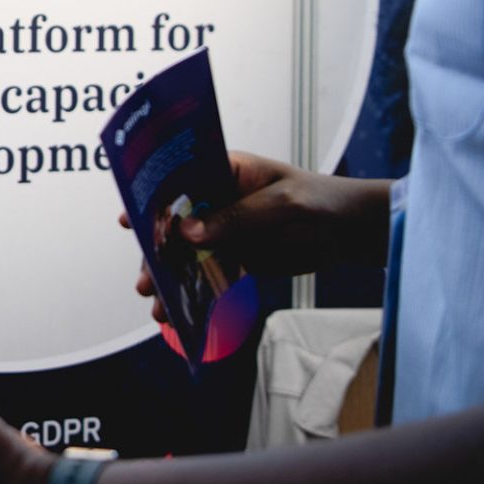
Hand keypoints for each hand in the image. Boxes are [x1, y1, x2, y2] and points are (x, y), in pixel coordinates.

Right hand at [123, 151, 391, 319]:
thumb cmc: (323, 201)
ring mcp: (224, 228)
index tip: (129, 220)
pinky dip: (191, 292)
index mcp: (223, 170)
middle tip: (145, 281)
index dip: (151, 197)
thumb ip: (238, 217)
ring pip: (186, 253)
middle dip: (156, 253)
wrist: (353, 232)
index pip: (178, 179)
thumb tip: (189, 231)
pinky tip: (178, 313)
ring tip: (157, 307)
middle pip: (174, 224)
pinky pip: (206, 273)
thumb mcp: (283, 204)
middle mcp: (216, 198)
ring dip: (170, 278)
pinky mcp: (235, 255)